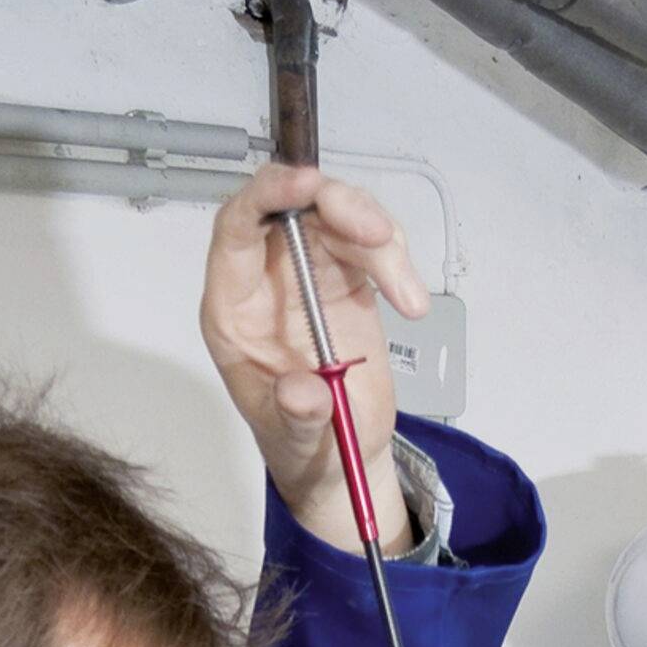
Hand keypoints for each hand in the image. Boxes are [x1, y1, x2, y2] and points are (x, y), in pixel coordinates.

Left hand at [200, 163, 426, 553]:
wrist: (338, 460)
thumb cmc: (302, 445)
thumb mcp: (294, 439)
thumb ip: (296, 415)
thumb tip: (303, 394)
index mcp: (234, 308)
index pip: (237, 229)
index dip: (266, 196)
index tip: (306, 186)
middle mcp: (268, 279)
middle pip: (293, 207)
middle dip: (336, 205)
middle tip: (376, 234)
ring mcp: (308, 274)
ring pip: (337, 217)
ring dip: (376, 236)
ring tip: (407, 294)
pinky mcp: (346, 278)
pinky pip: (369, 242)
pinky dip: (395, 260)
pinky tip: (411, 302)